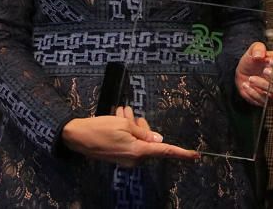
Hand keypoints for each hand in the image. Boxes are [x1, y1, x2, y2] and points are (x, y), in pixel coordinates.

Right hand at [61, 105, 198, 164]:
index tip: (195, 155)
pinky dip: (126, 130)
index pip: (165, 151)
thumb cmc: (100, 128)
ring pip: (140, 138)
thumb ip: (143, 133)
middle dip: (142, 125)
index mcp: (138, 151)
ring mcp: (126, 158)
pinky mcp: (120, 155)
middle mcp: (134, 158)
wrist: (77, 137)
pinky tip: (117, 117)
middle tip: (128, 114)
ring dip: (132, 124)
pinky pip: (131, 141)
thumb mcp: (124, 124)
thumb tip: (158, 141)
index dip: (181, 153)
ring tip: (120, 113)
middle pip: (150, 139)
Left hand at [235, 42, 272, 105]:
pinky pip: (267, 101)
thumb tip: (260, 55)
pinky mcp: (269, 100)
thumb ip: (258, 48)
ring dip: (263, 84)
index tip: (269, 61)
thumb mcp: (253, 50)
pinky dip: (254, 93)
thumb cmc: (252, 60)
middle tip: (265, 71)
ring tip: (250, 78)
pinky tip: (246, 85)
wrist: (241, 72)